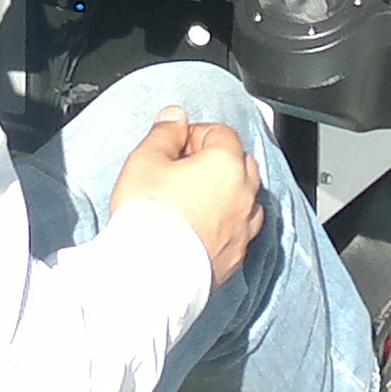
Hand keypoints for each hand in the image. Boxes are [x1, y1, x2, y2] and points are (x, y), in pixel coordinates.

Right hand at [109, 108, 262, 287]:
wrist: (150, 275)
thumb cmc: (148, 216)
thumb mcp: (145, 160)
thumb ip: (164, 132)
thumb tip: (175, 116)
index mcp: (226, 165)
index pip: (221, 133)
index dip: (194, 135)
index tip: (174, 147)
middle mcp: (244, 195)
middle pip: (240, 162)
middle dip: (216, 160)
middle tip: (183, 170)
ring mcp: (244, 229)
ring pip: (246, 198)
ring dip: (227, 192)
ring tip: (195, 199)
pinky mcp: (237, 257)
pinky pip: (240, 229)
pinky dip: (227, 222)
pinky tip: (201, 227)